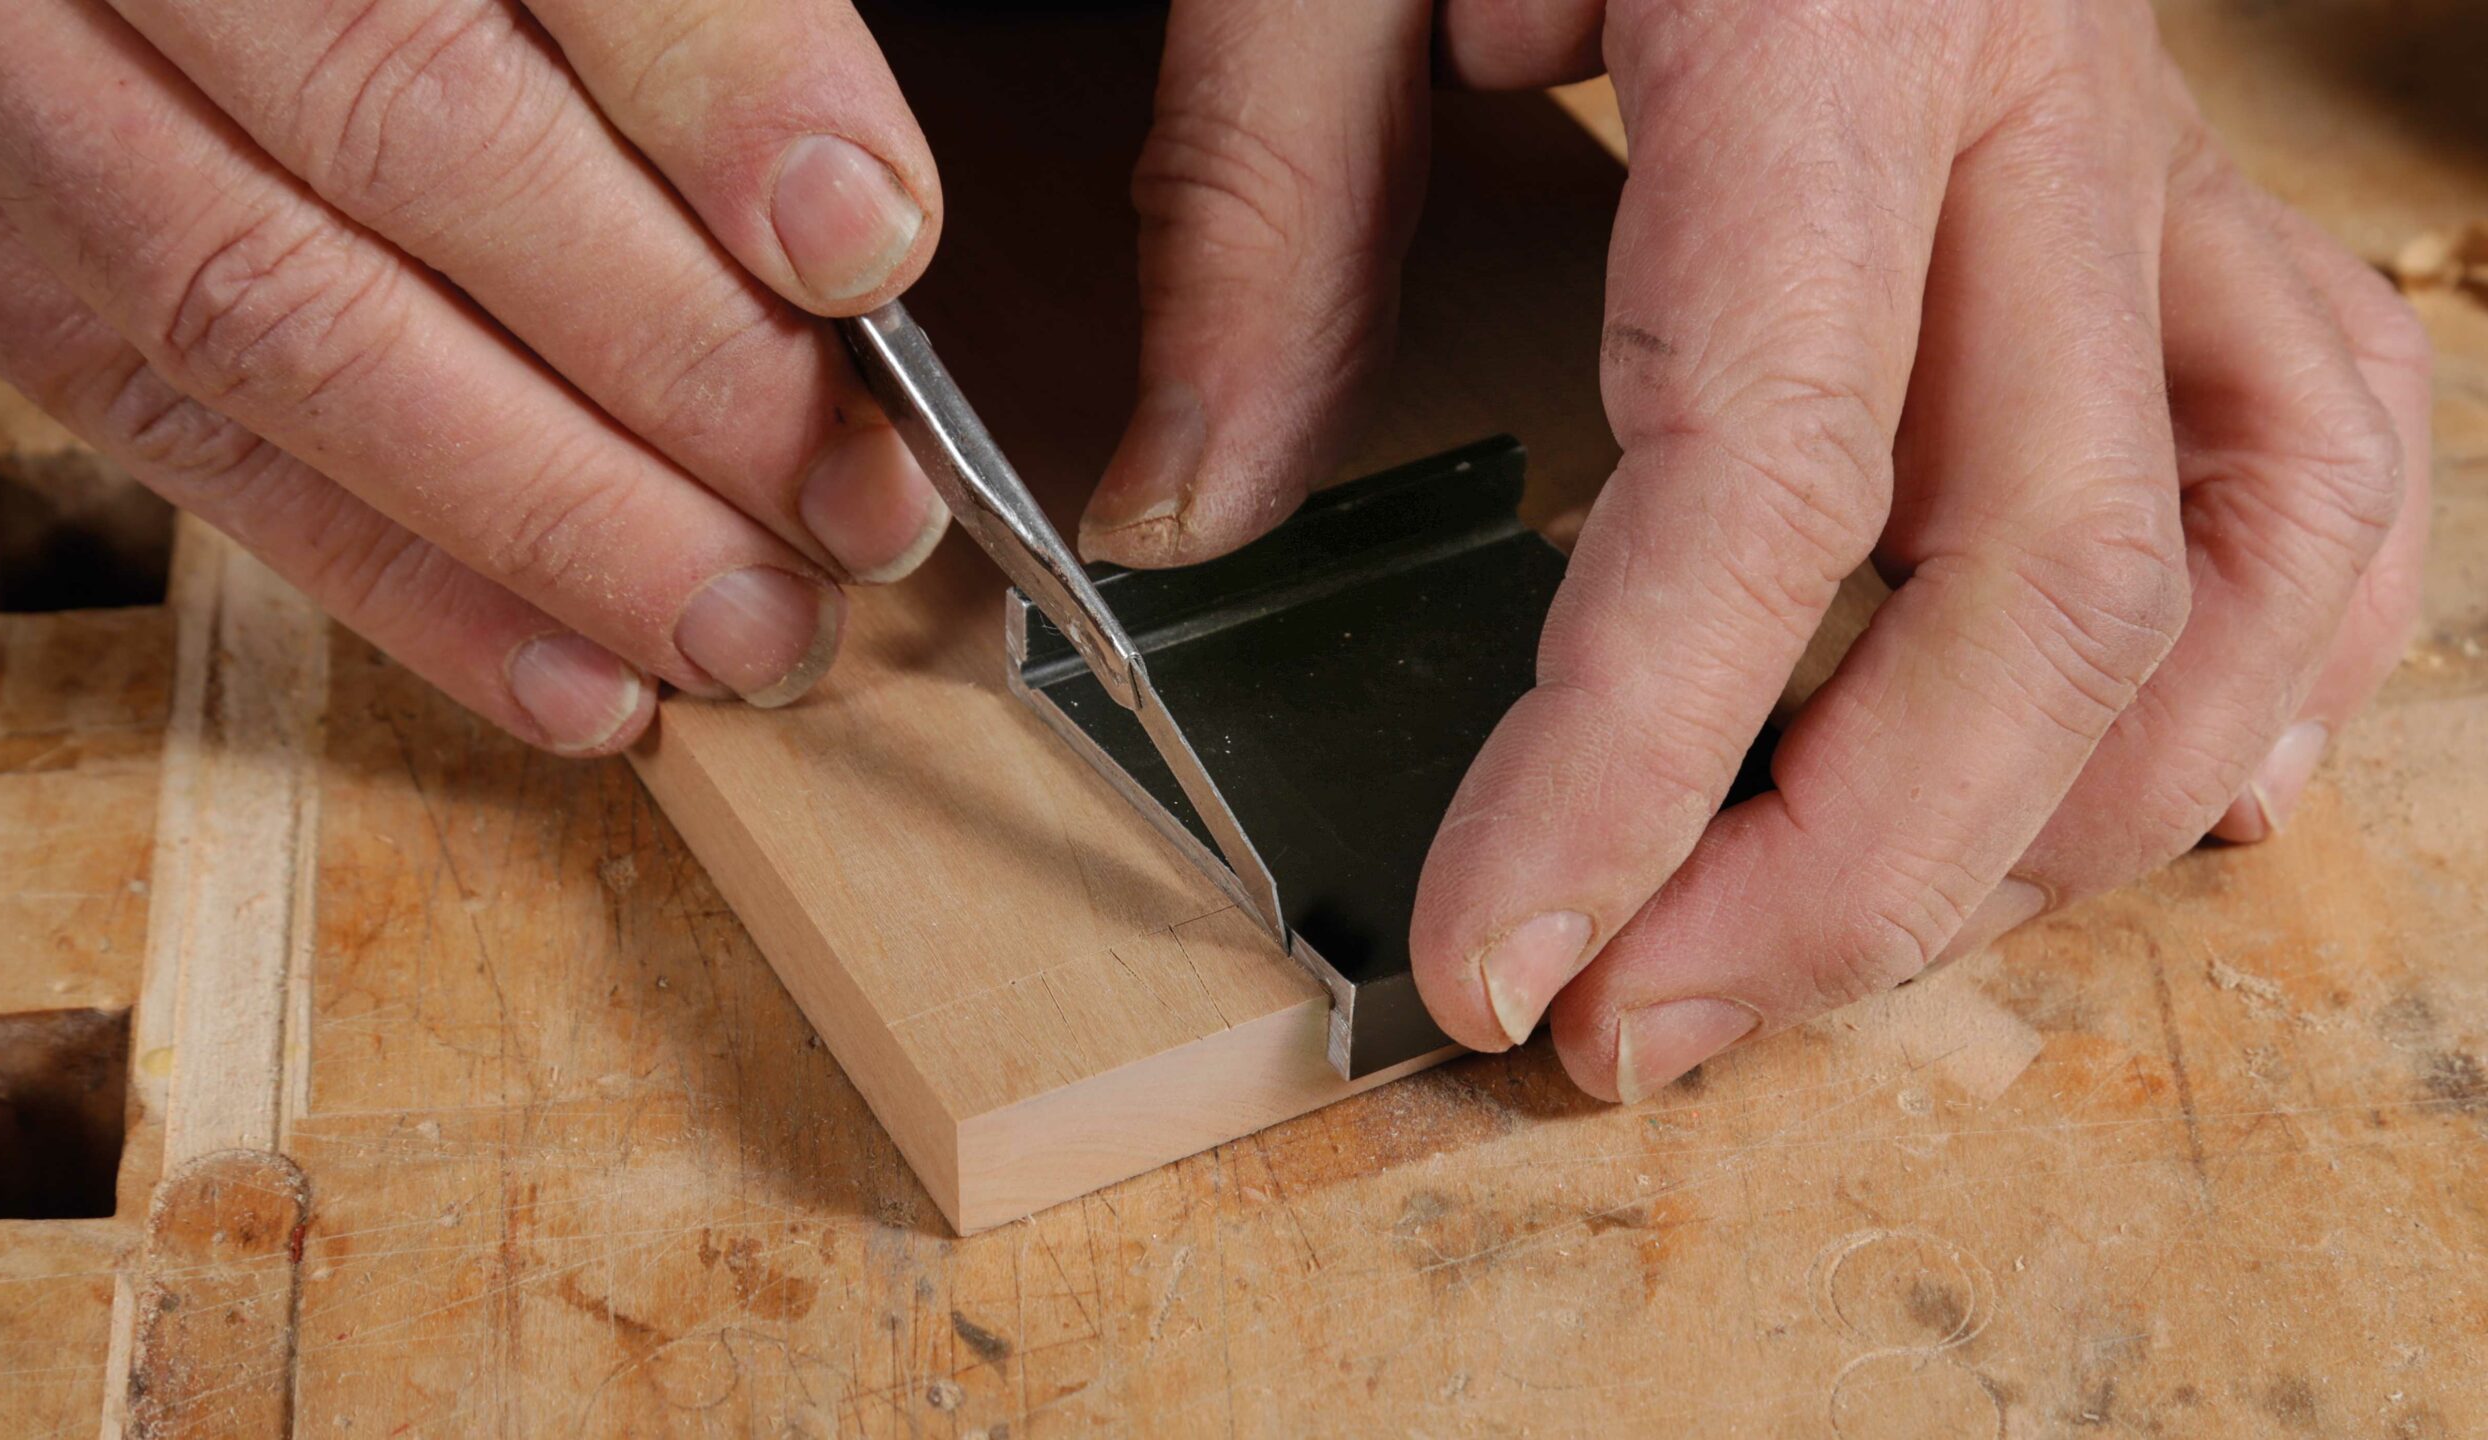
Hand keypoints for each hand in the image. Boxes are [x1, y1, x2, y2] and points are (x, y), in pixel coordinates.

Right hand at [0, 0, 948, 754]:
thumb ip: (670, 16)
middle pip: (408, 133)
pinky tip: (573, 674)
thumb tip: (841, 211)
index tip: (866, 243)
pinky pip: (169, 429)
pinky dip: (392, 576)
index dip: (715, 92)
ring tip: (742, 624)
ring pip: (273, 312)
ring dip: (549, 514)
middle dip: (671, 356)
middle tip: (855, 502)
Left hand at [1087, 0, 2431, 1099]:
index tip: (1493, 955)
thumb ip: (1263, 202)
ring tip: (1842, 951)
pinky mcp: (2172, 188)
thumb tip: (1189, 512)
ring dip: (2063, 815)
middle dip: (1843, 876)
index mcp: (1830, 20)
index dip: (1633, 761)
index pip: (1764, 475)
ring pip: (2244, 553)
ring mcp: (2147, 152)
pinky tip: (2155, 787)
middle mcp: (2043, 102)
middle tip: (1630, 1029)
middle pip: (2043, 582)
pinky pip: (2317, 440)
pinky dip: (2269, 652)